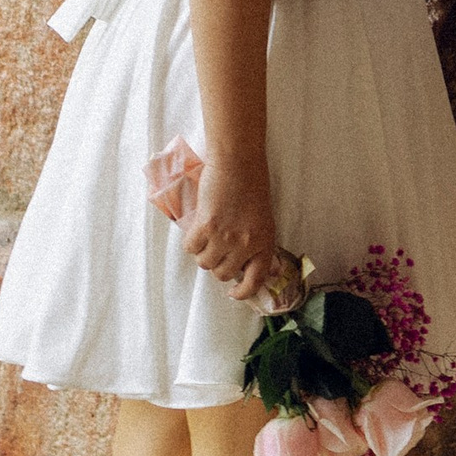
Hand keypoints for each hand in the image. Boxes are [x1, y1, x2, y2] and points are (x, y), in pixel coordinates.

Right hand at [181, 158, 288, 303]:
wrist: (238, 163)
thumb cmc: (252, 186)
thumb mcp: (263, 219)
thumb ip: (256, 243)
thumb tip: (243, 266)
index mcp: (265, 243)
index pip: (255, 280)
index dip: (243, 292)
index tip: (233, 292)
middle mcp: (246, 245)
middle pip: (223, 273)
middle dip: (218, 265)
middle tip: (216, 249)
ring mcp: (225, 237)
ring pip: (205, 263)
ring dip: (203, 254)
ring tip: (207, 237)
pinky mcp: (206, 226)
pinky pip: (191, 248)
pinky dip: (190, 243)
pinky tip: (196, 230)